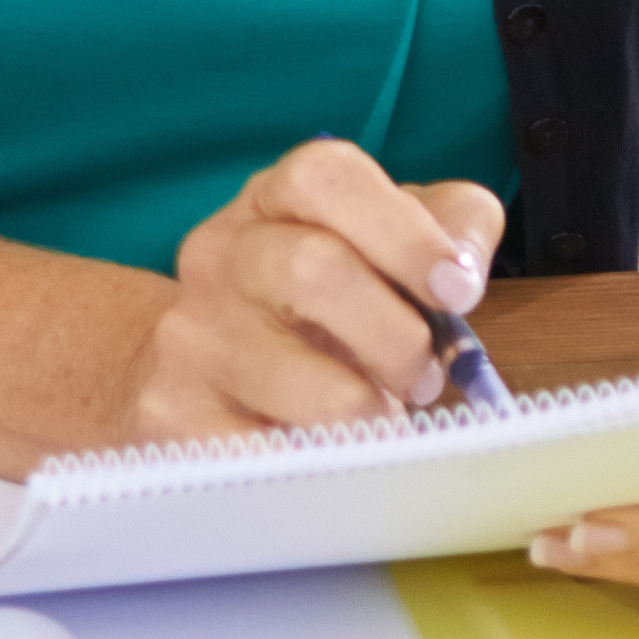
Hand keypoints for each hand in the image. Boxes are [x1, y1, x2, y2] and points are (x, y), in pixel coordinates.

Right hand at [121, 147, 513, 438]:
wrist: (202, 368)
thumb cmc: (324, 305)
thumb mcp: (393, 244)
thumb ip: (453, 231)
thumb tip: (462, 278)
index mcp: (276, 199)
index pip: (325, 177)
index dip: (405, 234)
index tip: (460, 291)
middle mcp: (221, 254)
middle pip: (312, 270)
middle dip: (397, 337)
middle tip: (425, 377)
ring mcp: (191, 335)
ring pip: (300, 382)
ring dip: (369, 412)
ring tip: (382, 416)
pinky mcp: (176, 416)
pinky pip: (271, 454)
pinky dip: (325, 461)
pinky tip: (335, 451)